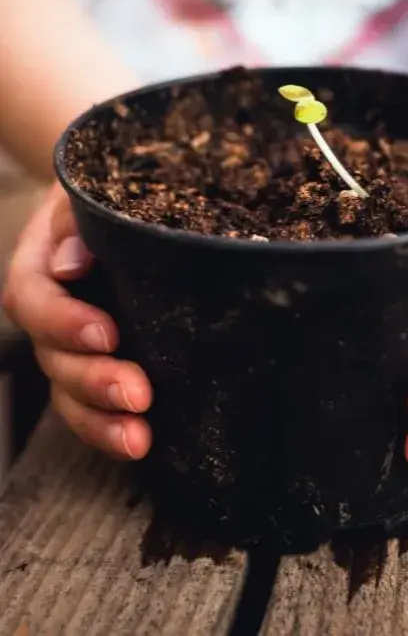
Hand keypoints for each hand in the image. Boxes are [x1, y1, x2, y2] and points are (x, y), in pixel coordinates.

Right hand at [1, 185, 151, 457]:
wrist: (133, 204)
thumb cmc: (111, 194)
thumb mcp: (92, 194)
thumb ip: (77, 221)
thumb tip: (70, 263)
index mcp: (39, 268)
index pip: (35, 298)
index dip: (64, 321)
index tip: (107, 334)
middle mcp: (50, 314)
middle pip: (54, 358)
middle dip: (93, 381)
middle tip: (137, 394)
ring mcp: (72, 346)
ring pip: (69, 392)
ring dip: (100, 420)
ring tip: (139, 438)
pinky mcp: (102, 365)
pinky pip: (93, 406)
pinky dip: (110, 428)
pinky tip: (143, 443)